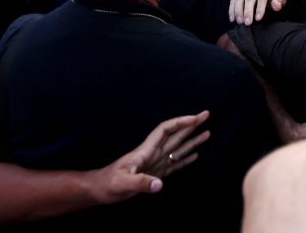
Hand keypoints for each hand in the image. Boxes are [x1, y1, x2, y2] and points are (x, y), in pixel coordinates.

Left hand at [87, 111, 210, 203]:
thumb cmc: (107, 184)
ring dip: (192, 140)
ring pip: (177, 148)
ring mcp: (154, 163)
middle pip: (175, 135)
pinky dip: (185, 158)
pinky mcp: (154, 173)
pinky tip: (194, 155)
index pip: (165, 130)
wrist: (98, 190)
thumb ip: (140, 183)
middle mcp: (152, 154)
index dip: (180, 123)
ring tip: (207, 133)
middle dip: (190, 125)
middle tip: (206, 115)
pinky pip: (174, 163)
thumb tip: (160, 185)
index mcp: (145, 151)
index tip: (195, 118)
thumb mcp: (121, 184)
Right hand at [228, 0, 286, 25]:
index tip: (258, 19)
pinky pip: (234, 0)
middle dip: (248, 11)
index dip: (260, 7)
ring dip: (238, 11)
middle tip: (247, 23)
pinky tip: (232, 19)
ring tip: (240, 22)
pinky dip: (232, 10)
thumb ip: (279, 1)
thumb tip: (275, 5)